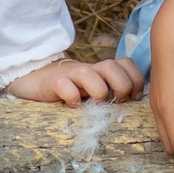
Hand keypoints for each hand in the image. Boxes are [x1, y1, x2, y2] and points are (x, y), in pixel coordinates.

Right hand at [1, 55, 145, 105]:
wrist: (37, 79)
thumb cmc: (72, 89)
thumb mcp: (95, 89)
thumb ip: (113, 92)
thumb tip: (136, 107)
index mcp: (103, 70)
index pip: (128, 64)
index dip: (135, 81)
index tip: (131, 99)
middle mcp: (90, 69)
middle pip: (113, 66)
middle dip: (121, 87)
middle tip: (115, 103)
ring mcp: (72, 74)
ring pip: (91, 74)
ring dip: (98, 92)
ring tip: (95, 106)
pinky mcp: (54, 82)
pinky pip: (65, 87)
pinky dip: (72, 98)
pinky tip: (72, 106)